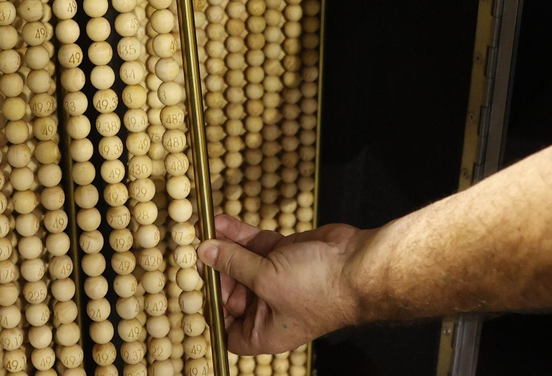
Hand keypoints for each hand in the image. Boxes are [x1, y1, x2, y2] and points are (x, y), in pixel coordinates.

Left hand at [199, 213, 369, 355]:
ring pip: (240, 263)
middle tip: (193, 249)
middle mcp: (269, 309)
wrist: (357, 264)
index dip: (211, 312)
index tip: (195, 287)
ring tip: (201, 228)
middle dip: (212, 270)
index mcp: (265, 331)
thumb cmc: (319, 288)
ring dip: (222, 246)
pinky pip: (254, 245)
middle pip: (230, 291)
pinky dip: (238, 234)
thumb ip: (233, 264)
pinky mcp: (284, 255)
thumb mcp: (266, 279)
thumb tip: (206, 252)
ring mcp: (276, 279)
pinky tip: (221, 221)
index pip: (228, 330)